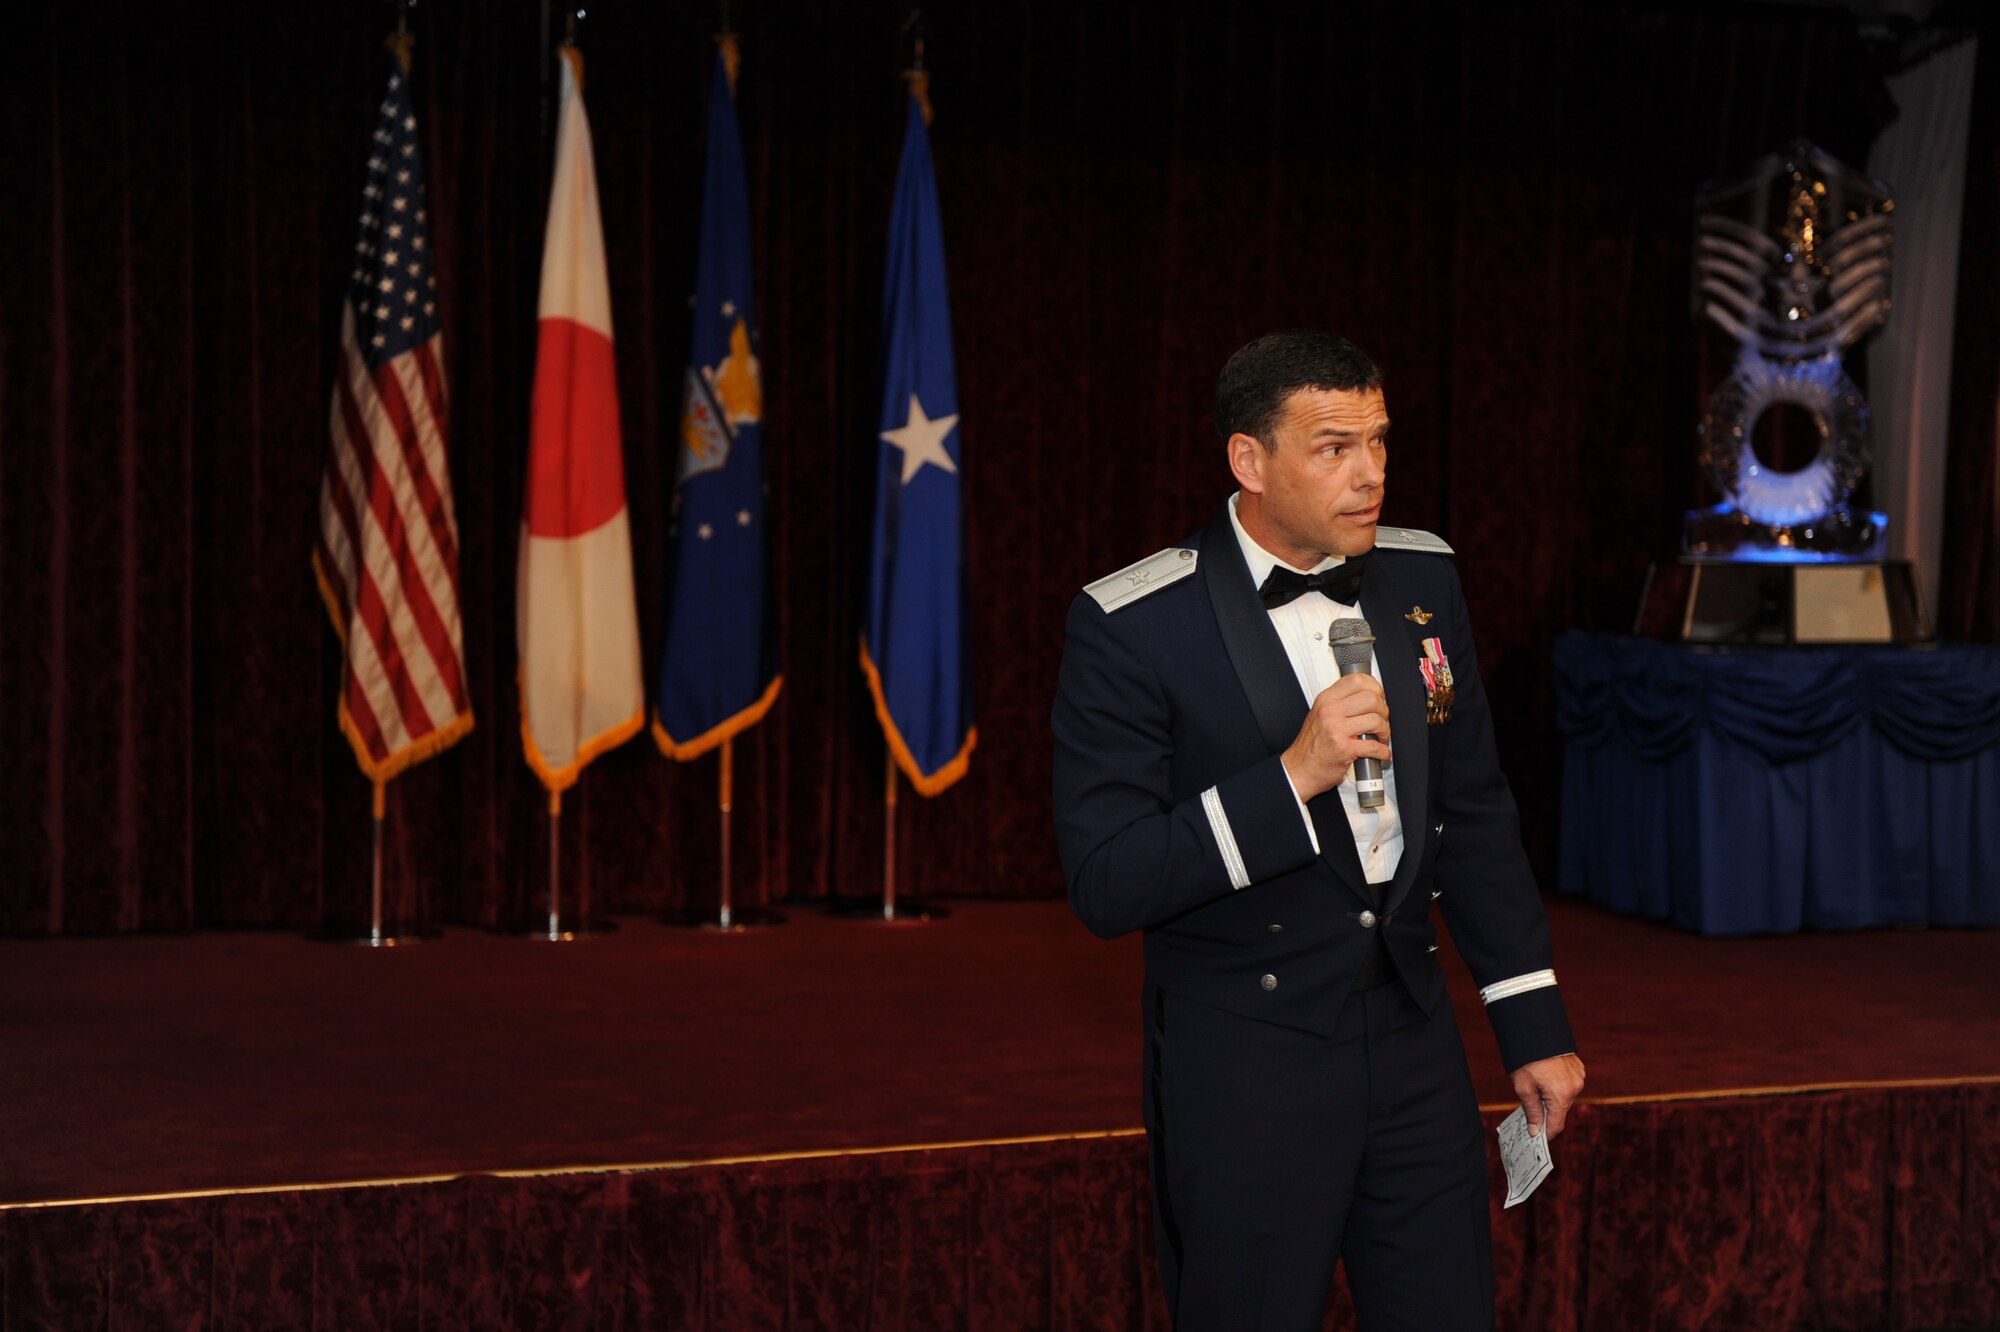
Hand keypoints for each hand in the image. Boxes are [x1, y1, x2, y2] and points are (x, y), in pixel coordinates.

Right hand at [1280, 674, 1390, 800]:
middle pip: (1371, 698)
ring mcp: (1336, 730)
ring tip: (1381, 737)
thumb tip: (1369, 696)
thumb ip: (1340, 703)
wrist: (1300, 768)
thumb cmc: (1312, 744)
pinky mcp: (1344, 749)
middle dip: (1383, 710)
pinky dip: (1383, 752)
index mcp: (1326, 700)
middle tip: (1381, 720)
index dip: (1375, 688)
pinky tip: (1381, 753)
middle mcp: (1330, 711)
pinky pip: (1374, 746)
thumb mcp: (1320, 714)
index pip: (1357, 680)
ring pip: (1376, 720)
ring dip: (1385, 731)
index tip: (1379, 697)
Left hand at [1510, 1053, 1585, 1139]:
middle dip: (1547, 1115)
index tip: (1536, 1138)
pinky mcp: (1578, 1068)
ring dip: (1553, 1100)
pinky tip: (1545, 1080)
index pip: (1556, 1124)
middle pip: (1561, 1111)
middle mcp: (1575, 1087)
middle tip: (1531, 1116)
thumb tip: (1535, 1131)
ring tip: (1535, 1093)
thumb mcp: (1523, 1087)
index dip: (1546, 1134)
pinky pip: (1569, 1085)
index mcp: (1561, 1095)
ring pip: (1565, 1098)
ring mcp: (1578, 1077)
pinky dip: (1558, 1087)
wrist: (1535, 1030)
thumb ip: (1532, 1111)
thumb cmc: (1526, 1059)